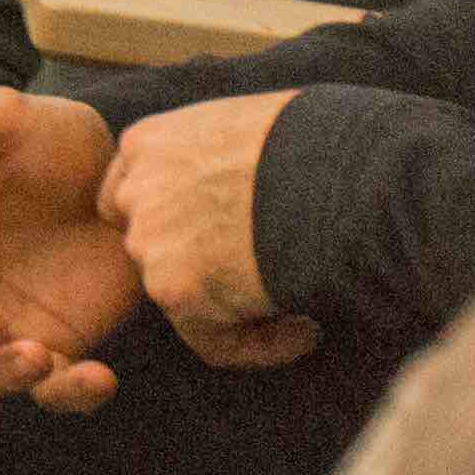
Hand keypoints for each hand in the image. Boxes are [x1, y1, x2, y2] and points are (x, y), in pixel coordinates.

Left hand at [101, 93, 313, 370]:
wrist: (343, 177)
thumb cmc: (320, 143)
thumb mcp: (247, 128)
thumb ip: (218, 160)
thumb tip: (241, 188)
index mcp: (149, 143)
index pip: (131, 196)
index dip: (175, 226)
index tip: (230, 239)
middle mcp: (137, 190)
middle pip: (152, 246)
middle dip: (204, 266)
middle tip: (266, 274)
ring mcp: (150, 241)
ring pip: (182, 295)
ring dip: (236, 308)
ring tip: (301, 309)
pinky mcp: (177, 289)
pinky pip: (212, 340)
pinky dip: (259, 345)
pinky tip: (306, 332)